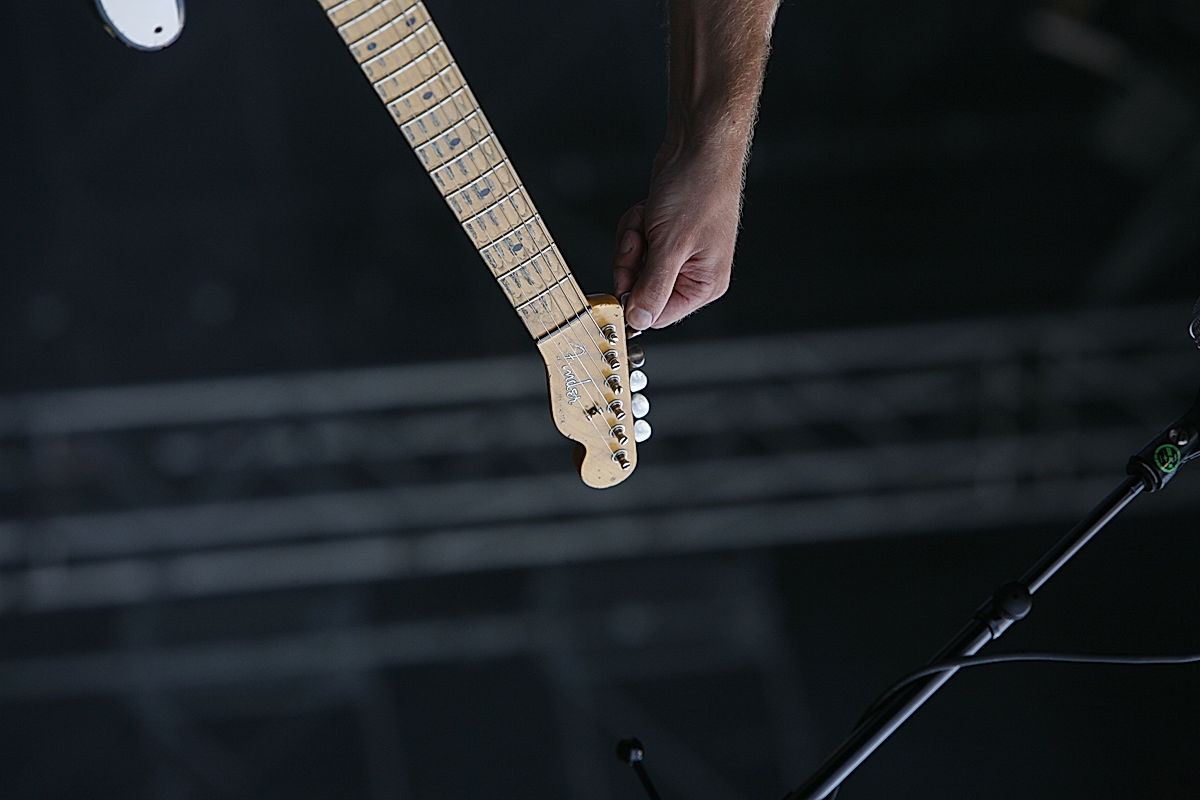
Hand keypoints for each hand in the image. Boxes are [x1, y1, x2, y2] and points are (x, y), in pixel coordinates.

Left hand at [611, 142, 743, 329]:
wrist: (697, 146)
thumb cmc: (698, 190)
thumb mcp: (670, 247)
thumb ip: (652, 288)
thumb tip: (638, 321)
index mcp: (705, 284)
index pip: (659, 315)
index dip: (635, 302)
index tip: (619, 285)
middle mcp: (694, 273)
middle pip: (641, 289)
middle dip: (631, 262)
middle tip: (638, 240)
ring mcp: (678, 253)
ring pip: (634, 264)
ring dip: (631, 240)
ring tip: (647, 219)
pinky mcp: (665, 234)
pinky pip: (636, 243)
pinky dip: (635, 226)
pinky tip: (647, 210)